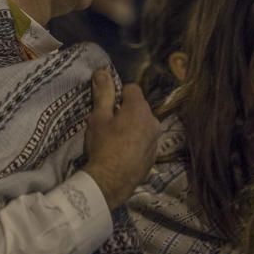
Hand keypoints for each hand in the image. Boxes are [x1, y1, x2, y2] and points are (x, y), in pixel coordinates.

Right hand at [83, 69, 158, 210]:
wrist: (110, 182)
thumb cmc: (103, 146)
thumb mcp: (98, 117)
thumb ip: (103, 93)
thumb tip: (102, 71)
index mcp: (139, 108)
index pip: (131, 88)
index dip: (117, 95)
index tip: (106, 107)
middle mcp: (153, 121)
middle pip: (138, 107)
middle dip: (125, 112)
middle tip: (108, 125)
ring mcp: (155, 140)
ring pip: (142, 125)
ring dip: (131, 128)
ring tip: (114, 141)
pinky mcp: (153, 156)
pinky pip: (144, 142)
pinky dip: (135, 143)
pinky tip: (121, 153)